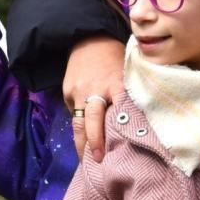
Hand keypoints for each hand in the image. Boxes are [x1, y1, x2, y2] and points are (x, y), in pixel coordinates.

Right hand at [63, 36, 124, 161]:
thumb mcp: (127, 72)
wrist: (89, 38)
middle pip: (93, 122)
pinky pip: (73, 112)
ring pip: (78, 122)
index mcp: (117, 84)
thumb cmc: (115, 58)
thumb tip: (133, 123)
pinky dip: (78, 124)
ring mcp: (78, 92)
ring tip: (86, 161)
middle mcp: (96, 90)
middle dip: (94, 143)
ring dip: (81, 143)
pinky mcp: (67, 92)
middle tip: (97, 161)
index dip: (120, 131)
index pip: (120, 111)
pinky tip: (82, 137)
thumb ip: (128, 95)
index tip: (123, 149)